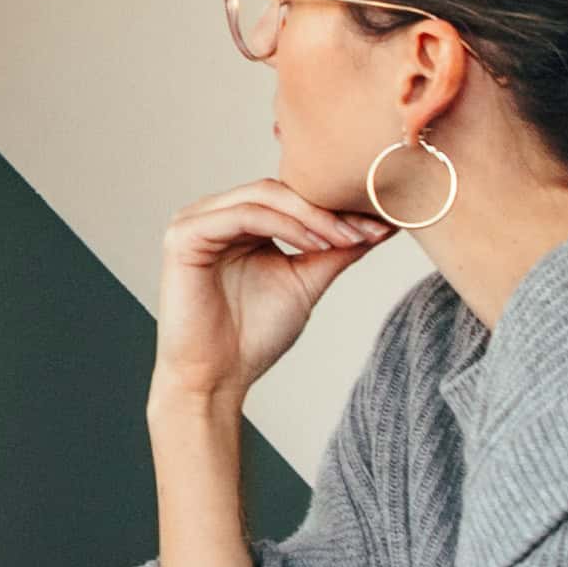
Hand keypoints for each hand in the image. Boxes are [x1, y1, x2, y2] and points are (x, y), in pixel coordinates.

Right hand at [149, 175, 390, 403]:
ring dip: (311, 216)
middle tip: (366, 231)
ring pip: (263, 196)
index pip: (290, 196)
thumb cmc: (253, 334)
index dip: (335, 207)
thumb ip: (336, 249)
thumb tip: (382, 226)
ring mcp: (195, 221)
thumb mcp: (305, 280)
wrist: (217, 378)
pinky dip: (284, 226)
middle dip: (327, 209)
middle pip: (278, 188)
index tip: (380, 225)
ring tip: (345, 240)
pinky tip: (314, 246)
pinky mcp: (185, 236)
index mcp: (237, 220)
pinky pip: (243, 216)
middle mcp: (214, 213)